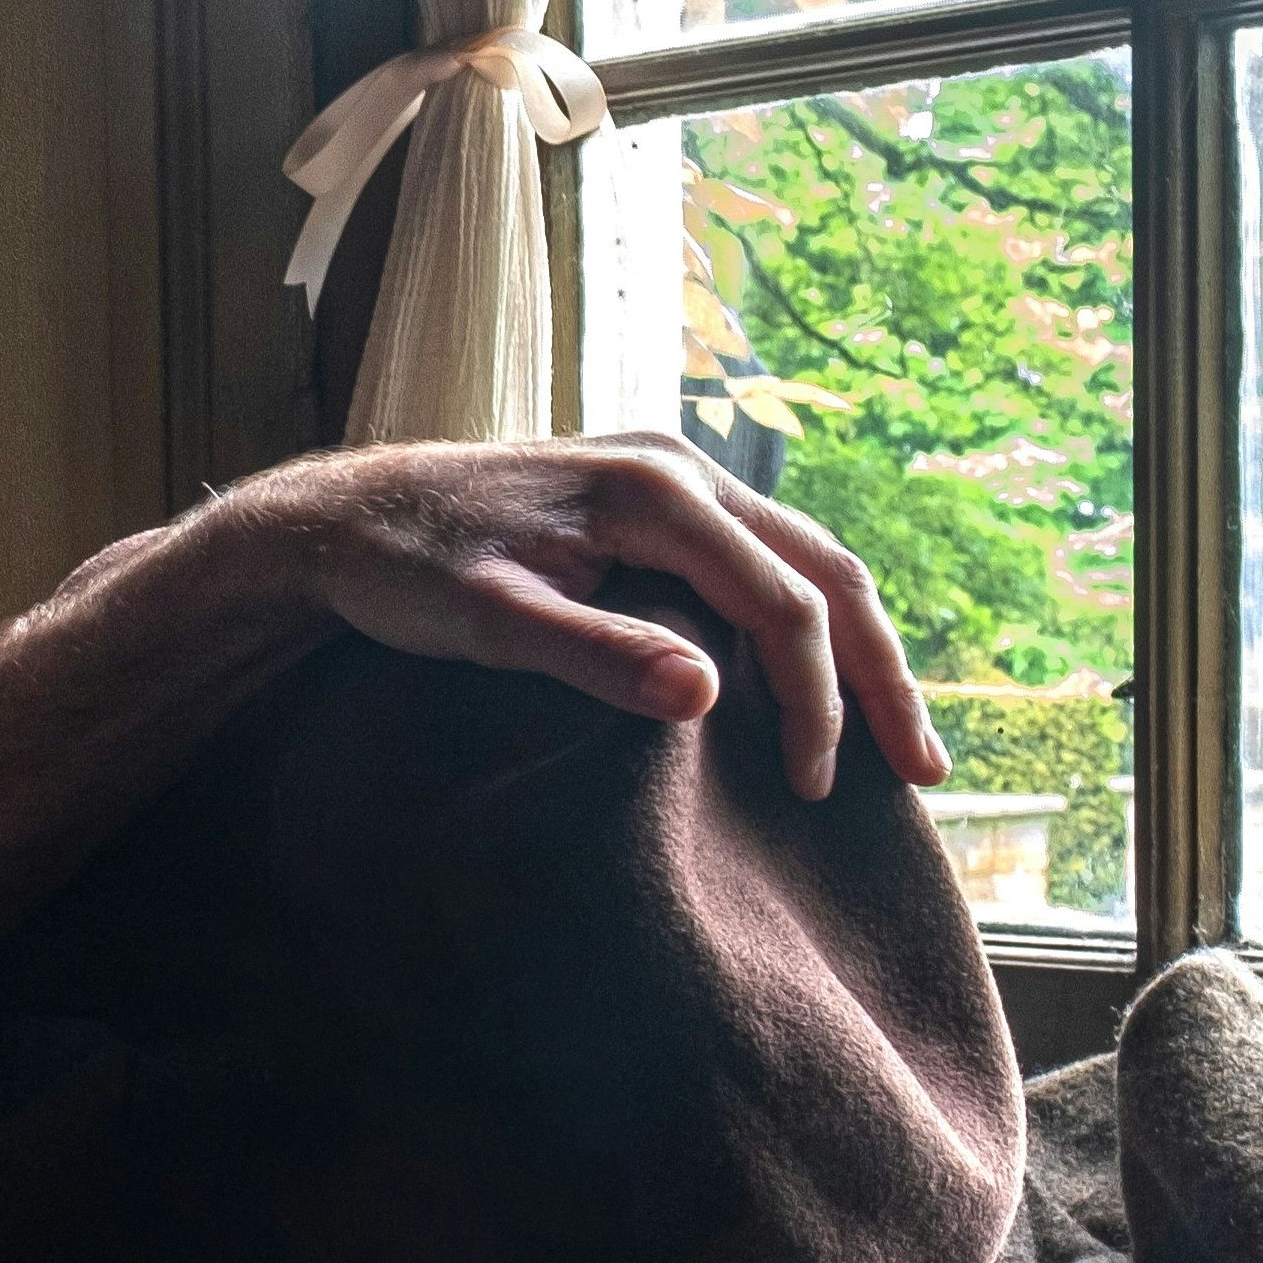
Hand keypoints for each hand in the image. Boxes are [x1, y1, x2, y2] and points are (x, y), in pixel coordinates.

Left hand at [205, 436, 943, 799]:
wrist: (339, 520)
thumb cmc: (402, 570)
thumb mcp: (487, 621)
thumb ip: (593, 653)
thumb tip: (707, 694)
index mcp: (654, 495)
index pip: (782, 602)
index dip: (815, 701)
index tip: (812, 790)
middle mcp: (679, 472)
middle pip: (826, 573)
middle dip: (881, 676)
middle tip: (923, 774)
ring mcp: (671, 483)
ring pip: (804, 565)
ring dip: (858, 651)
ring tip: (898, 743)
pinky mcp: (653, 508)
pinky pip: (761, 565)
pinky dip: (806, 628)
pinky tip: (818, 690)